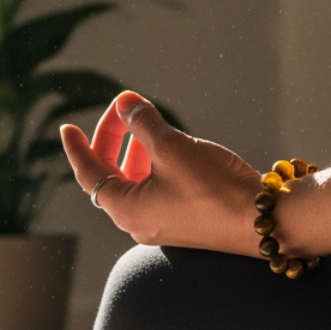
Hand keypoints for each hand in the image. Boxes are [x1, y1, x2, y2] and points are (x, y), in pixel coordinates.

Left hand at [60, 90, 260, 256]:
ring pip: (135, 184)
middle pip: (110, 177)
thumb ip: (144, 123)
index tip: (66, 127)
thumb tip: (125, 104)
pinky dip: (155, 167)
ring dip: (136, 152)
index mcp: (126, 208)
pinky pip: (156, 192)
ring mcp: (162, 225)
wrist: (264, 221)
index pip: (88, 173)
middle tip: (123, 112)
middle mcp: (139, 222)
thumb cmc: (216, 188)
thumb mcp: (173, 147)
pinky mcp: (184, 223)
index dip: (77, 147)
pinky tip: (173, 149)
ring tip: (148, 126)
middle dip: (112, 141)